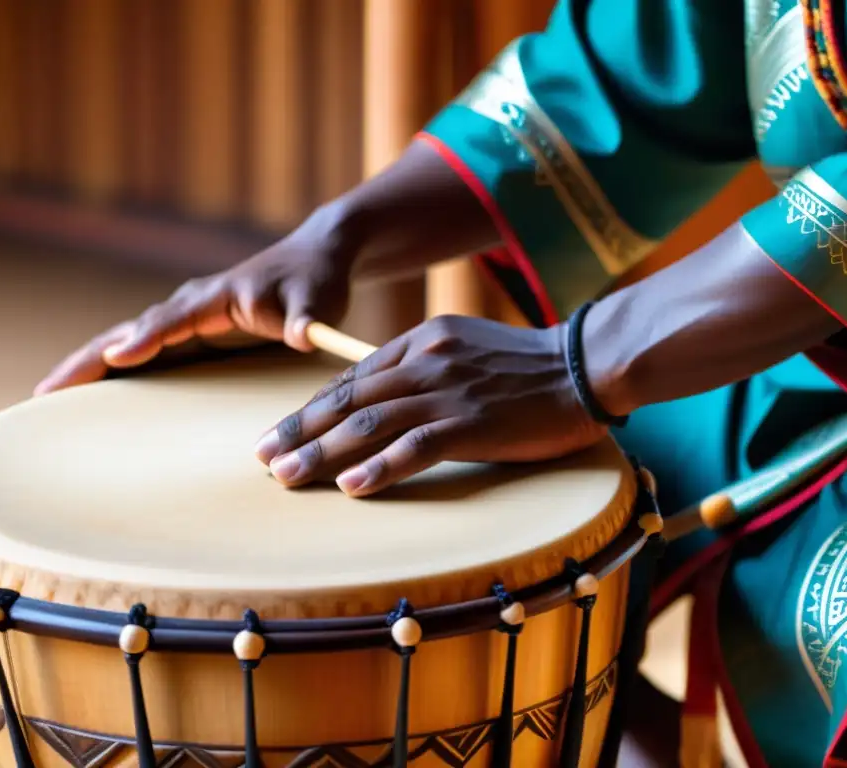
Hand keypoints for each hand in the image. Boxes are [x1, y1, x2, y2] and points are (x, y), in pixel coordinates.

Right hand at [34, 208, 353, 394]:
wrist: (315, 258)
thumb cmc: (316, 280)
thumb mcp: (318, 300)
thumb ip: (307, 319)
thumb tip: (301, 337)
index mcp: (215, 298)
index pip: (173, 320)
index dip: (146, 339)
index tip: (117, 357)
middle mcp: (190, 307)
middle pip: (129, 333)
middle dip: (89, 360)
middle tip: (46, 393)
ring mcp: (185, 321)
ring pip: (125, 343)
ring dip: (88, 367)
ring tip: (46, 398)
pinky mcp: (189, 336)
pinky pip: (141, 354)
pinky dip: (111, 371)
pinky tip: (89, 396)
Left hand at [254, 314, 606, 496]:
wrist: (585, 365)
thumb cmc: (526, 365)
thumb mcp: (464, 348)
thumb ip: (422, 366)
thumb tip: (380, 394)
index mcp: (421, 341)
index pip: (353, 380)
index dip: (312, 409)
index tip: (281, 433)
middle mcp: (425, 361)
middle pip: (348, 401)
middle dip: (299, 431)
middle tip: (262, 458)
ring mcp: (447, 391)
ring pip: (369, 423)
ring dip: (322, 452)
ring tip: (287, 477)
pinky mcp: (472, 423)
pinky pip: (415, 446)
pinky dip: (379, 466)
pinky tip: (350, 485)